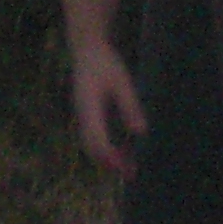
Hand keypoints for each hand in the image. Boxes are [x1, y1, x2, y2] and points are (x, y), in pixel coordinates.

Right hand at [71, 41, 145, 175]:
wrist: (87, 49)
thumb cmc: (105, 62)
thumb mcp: (122, 81)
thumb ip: (130, 106)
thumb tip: (140, 132)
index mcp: (88, 106)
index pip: (96, 139)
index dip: (109, 156)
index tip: (124, 167)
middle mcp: (82, 114)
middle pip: (92, 147)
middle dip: (110, 163)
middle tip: (131, 174)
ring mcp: (83, 116)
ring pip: (92, 144)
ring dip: (109, 158)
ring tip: (129, 169)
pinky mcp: (87, 115)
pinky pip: (95, 137)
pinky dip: (108, 148)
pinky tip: (123, 152)